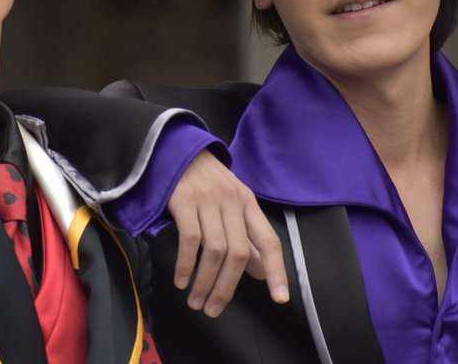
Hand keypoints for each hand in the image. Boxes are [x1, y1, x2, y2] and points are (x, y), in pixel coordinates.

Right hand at [167, 150, 289, 316]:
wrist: (177, 149)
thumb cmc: (206, 182)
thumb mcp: (232, 204)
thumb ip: (246, 238)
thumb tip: (262, 272)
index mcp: (248, 204)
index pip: (269, 240)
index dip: (277, 270)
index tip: (280, 298)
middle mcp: (232, 201)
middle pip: (238, 252)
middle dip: (227, 287)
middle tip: (214, 309)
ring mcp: (208, 200)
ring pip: (215, 250)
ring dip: (206, 282)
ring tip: (196, 302)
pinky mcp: (183, 200)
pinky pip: (189, 240)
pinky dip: (186, 265)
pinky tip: (182, 281)